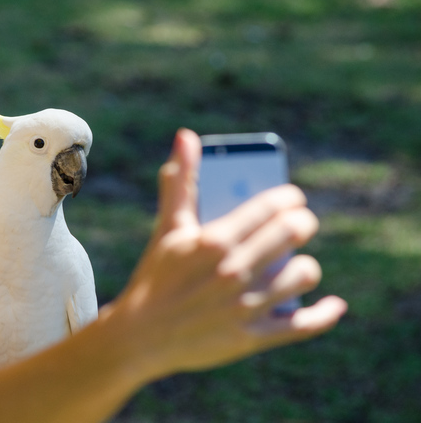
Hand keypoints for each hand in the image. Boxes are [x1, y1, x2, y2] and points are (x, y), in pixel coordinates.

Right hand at [107, 128, 346, 383]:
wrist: (139, 336)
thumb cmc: (155, 276)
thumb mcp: (168, 228)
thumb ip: (181, 182)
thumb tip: (186, 136)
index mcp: (214, 240)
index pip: (270, 207)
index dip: (290, 197)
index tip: (293, 198)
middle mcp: (233, 271)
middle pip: (292, 234)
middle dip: (303, 223)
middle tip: (300, 224)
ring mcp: (244, 306)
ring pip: (302, 275)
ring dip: (305, 265)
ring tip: (296, 263)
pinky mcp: (251, 338)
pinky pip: (302, 325)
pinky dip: (325, 314)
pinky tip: (334, 305)